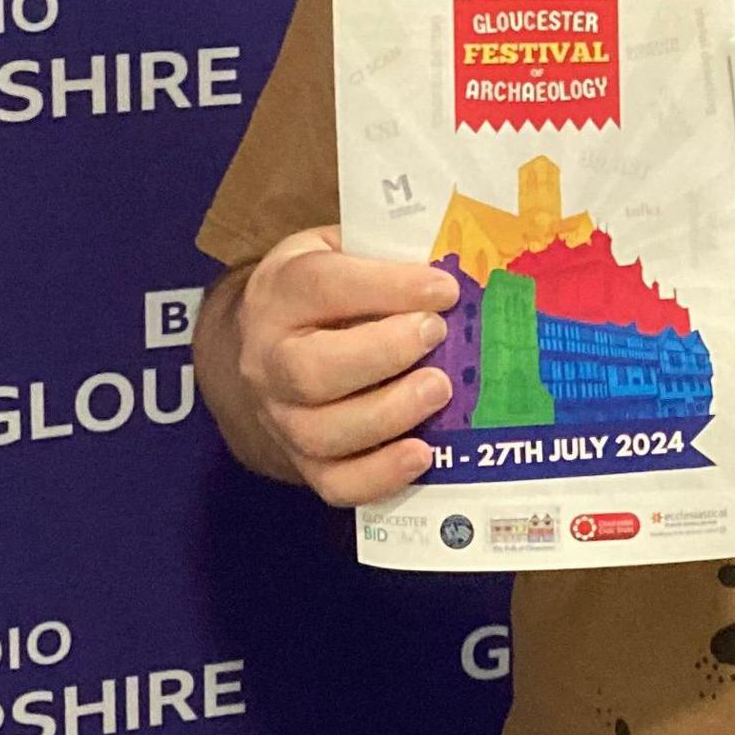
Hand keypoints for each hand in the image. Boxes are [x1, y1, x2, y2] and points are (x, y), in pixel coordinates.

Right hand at [220, 227, 463, 506]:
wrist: (270, 342)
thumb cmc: (327, 289)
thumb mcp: (343, 250)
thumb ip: (388, 253)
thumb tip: (466, 261)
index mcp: (280, 293)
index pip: (321, 287)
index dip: (386, 287)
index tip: (443, 288)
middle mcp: (268, 359)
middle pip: (311, 371)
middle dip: (384, 354)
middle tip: (436, 334)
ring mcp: (281, 417)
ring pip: (322, 432)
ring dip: (389, 414)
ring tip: (441, 389)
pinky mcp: (303, 461)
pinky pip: (335, 484)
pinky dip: (380, 476)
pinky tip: (422, 454)